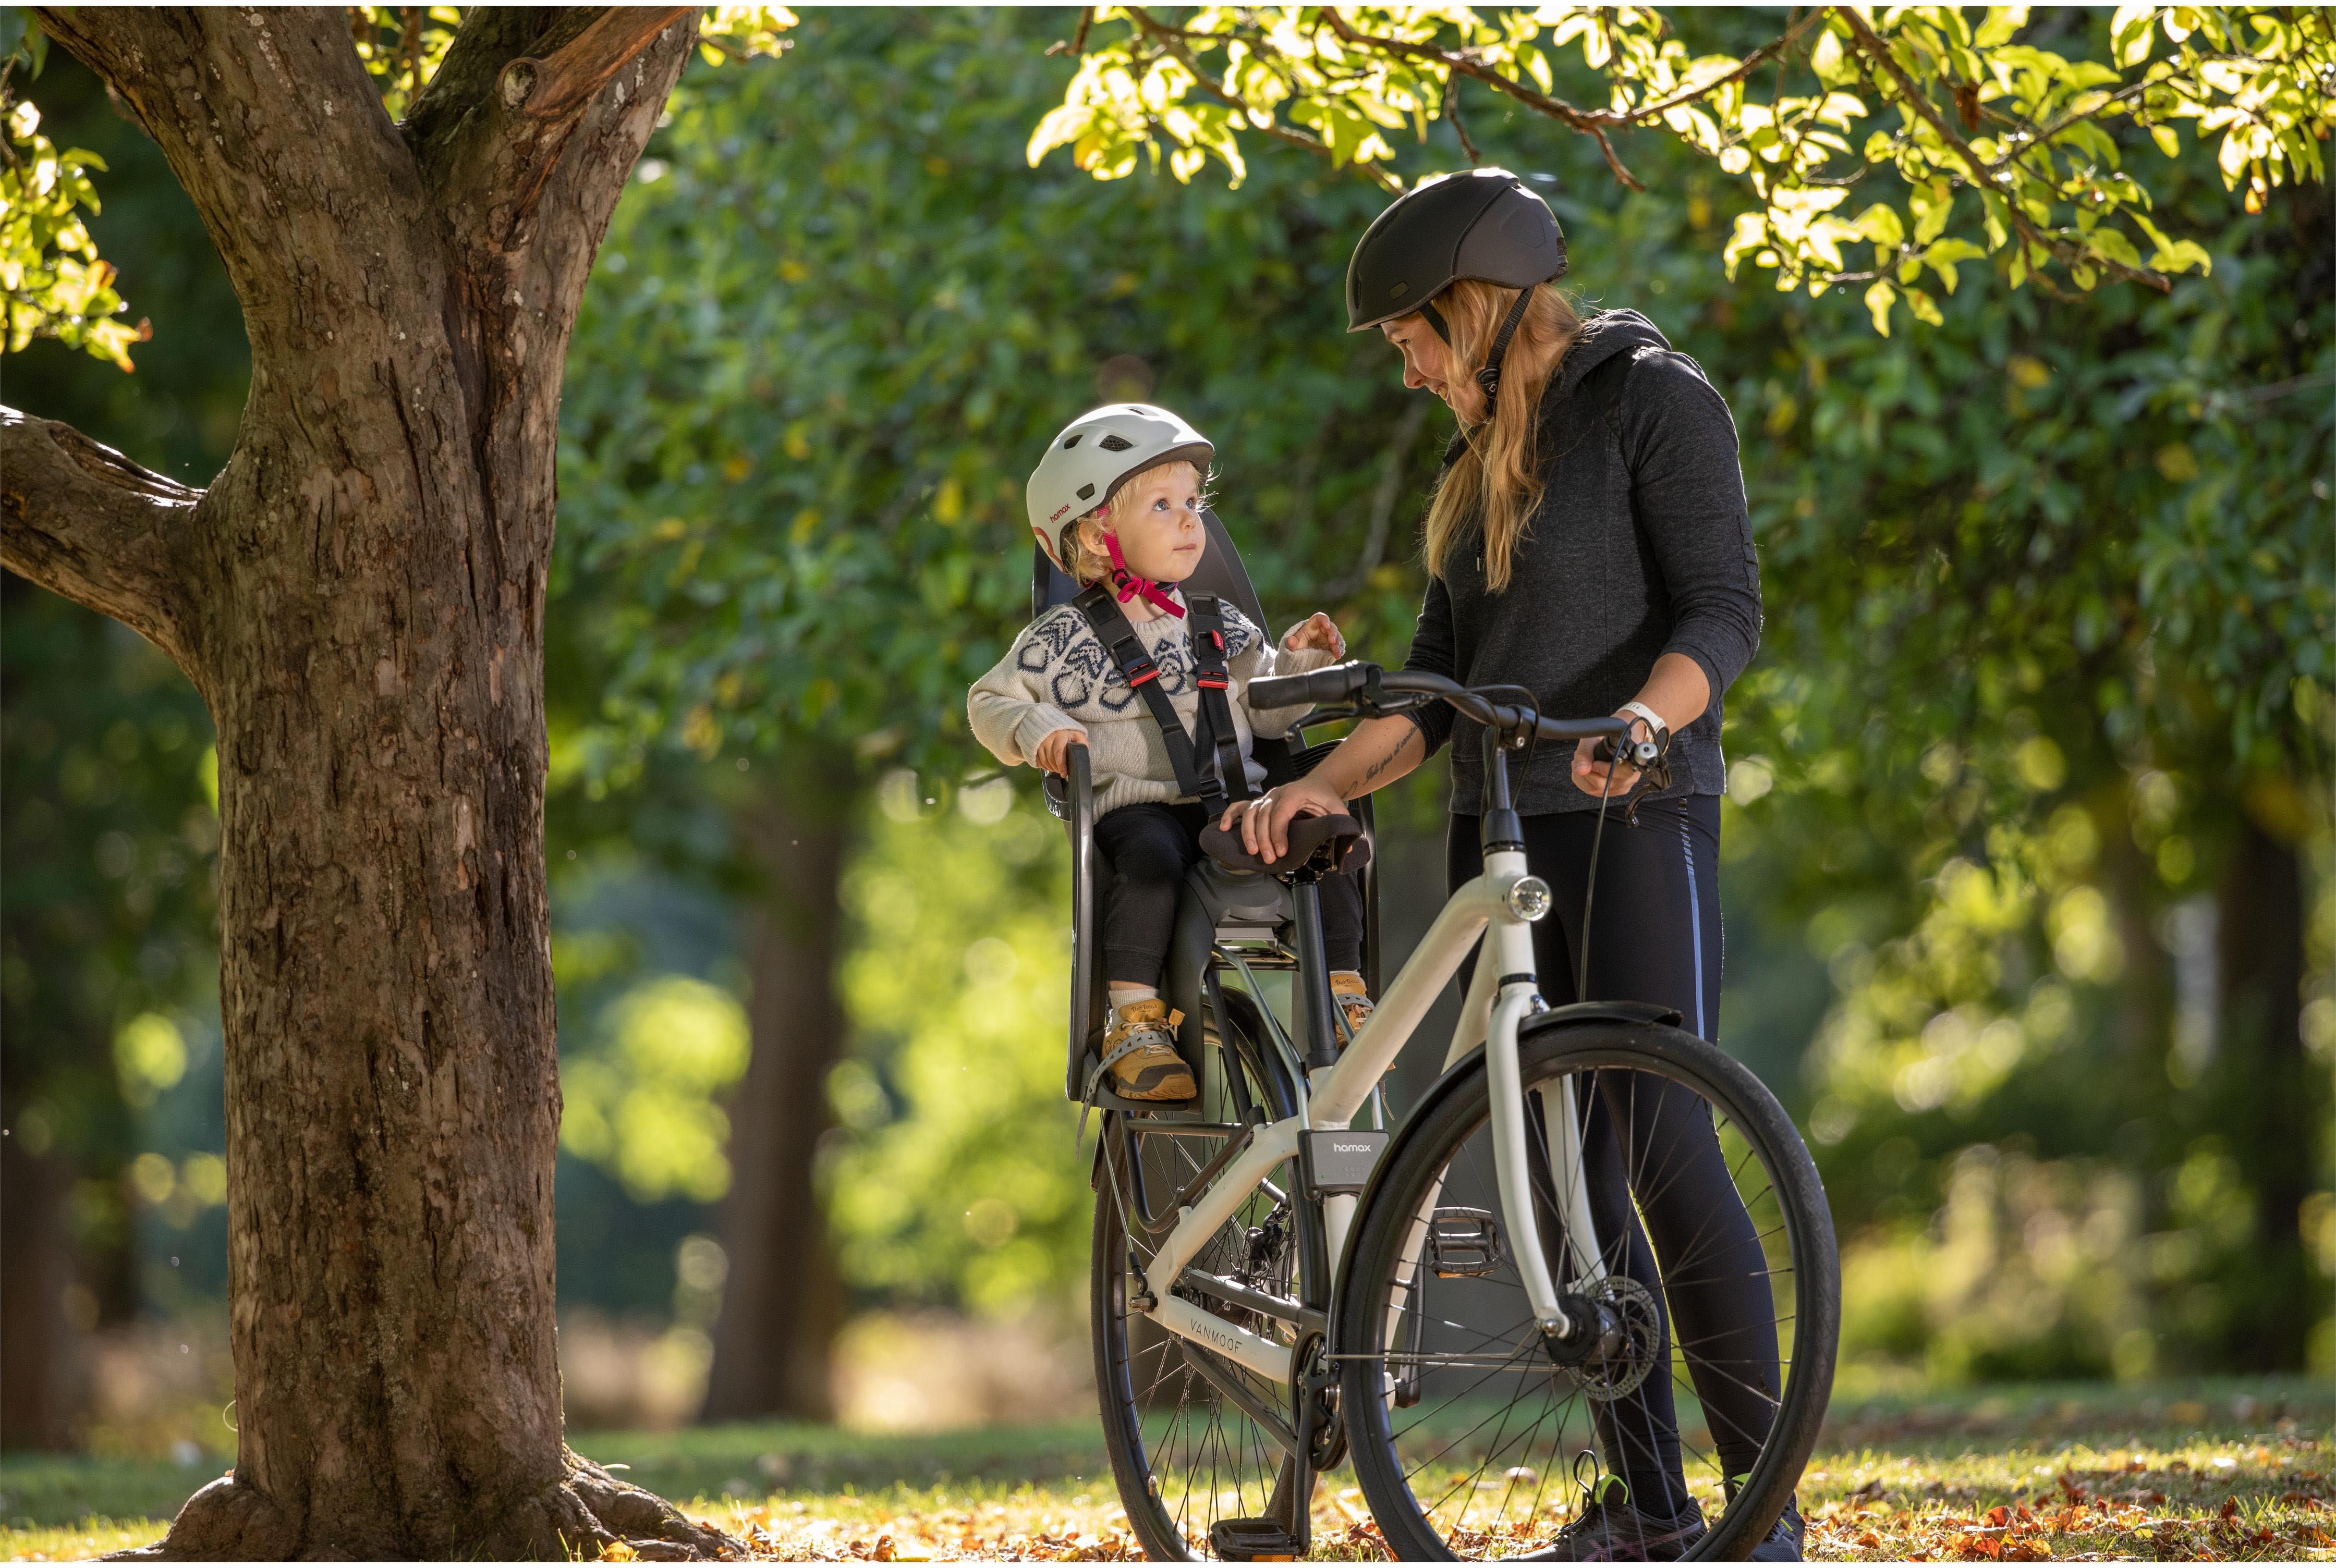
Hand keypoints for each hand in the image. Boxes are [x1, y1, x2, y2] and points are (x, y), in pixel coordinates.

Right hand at [1032, 727, 1087, 775]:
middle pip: (1051, 759)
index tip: (1064, 773)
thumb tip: (1083, 754)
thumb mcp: (1077, 734)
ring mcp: (1039, 742)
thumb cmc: (1066, 732)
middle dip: (1057, 769)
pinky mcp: (1034, 747)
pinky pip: (1038, 761)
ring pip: (1044, 761)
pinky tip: (1051, 766)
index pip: (1059, 752)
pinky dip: (1044, 766)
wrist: (1052, 726)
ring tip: (1058, 769)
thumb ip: (1082, 744)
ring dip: (1051, 768)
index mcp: (1060, 734)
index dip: (1061, 765)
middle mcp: (1047, 737)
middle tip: (1063, 771)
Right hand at [1219, 775, 1343, 863]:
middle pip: (1263, 816)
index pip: (1280, 814)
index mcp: (1293, 794)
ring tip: (1252, 851)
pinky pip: (1240, 806)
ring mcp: (1266, 797)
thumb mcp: (1339, 810)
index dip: (1278, 834)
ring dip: (1247, 832)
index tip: (1281, 852)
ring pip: (1250, 812)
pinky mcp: (1260, 802)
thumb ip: (1342, 827)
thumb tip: (1348, 850)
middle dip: (1263, 839)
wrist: (1319, 783)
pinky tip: (1223, 827)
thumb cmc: (1325, 797)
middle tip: (1268, 858)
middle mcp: (1276, 793)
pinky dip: (1229, 815)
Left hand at [1280, 611, 1345, 657]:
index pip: (1320, 618)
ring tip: (1336, 650)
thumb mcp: (1293, 645)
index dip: (1325, 619)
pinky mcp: (1331, 647)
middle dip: (1333, 633)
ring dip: (1338, 643)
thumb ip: (1291, 643)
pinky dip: (1339, 650)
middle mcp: (1322, 630)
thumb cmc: (1296, 648)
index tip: (1327, 625)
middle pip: (1331, 627)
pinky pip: (1338, 646)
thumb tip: (1290, 641)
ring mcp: (1328, 638)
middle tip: (1332, 641)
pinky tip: (1337, 655)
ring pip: (1337, 637)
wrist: (1300, 658)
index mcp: (1312, 626)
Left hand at [1572, 710, 1647, 796]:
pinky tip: (1585, 770)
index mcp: (1633, 760)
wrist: (1613, 739)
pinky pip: (1593, 791)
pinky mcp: (1613, 791)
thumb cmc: (1606, 737)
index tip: (1594, 762)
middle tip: (1583, 760)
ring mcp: (1623, 786)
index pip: (1623, 773)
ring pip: (1597, 790)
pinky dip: (1584, 781)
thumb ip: (1585, 753)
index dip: (1605, 769)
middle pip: (1606, 785)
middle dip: (1589, 773)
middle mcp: (1632, 775)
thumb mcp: (1593, 739)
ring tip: (1583, 762)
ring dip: (1584, 777)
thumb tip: (1582, 770)